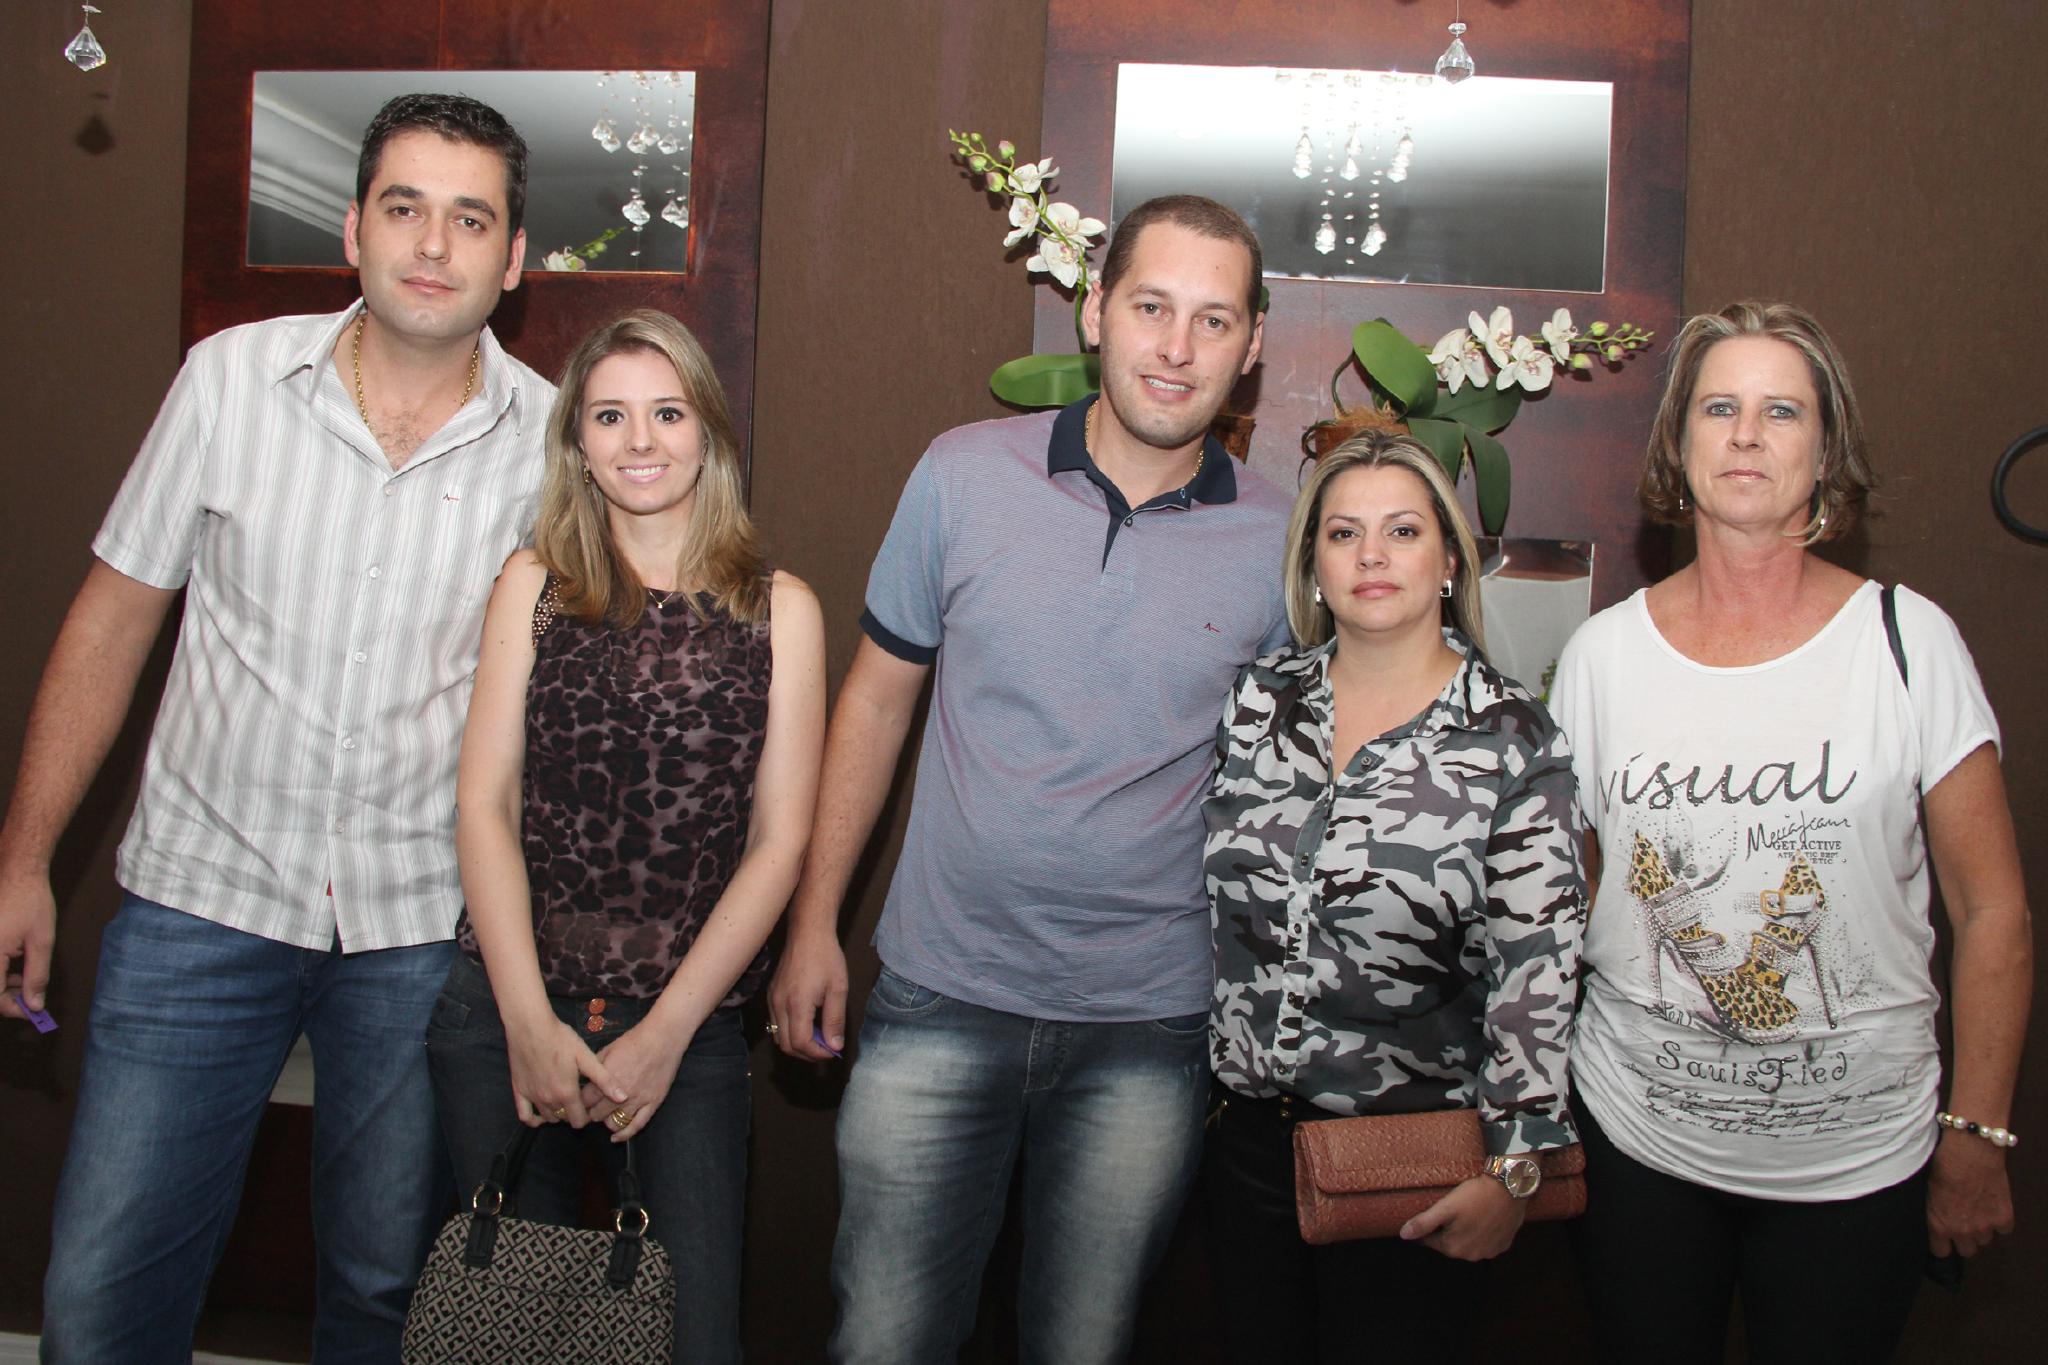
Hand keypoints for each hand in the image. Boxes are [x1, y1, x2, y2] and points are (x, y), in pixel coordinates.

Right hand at [0, 868, 56, 1020]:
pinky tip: (18, 969)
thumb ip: (36, 975)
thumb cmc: (30, 901)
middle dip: (9, 999)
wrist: (18, 872)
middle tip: (33, 999)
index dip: (13, 1009)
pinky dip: (0, 972)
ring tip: (28, 982)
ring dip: (5, 986)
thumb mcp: (41, 941)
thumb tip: (35, 1004)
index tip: (33, 1012)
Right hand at [503, 1009, 623, 1129]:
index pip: (579, 1121)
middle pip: (564, 1119)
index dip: (587, 1117)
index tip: (591, 1106)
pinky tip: (541, 1114)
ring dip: (558, 1113)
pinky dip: (533, 1120)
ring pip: (548, 1117)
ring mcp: (532, 1097)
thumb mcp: (586, 1057)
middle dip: (573, 1113)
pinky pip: (524, 1116)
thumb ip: (604, 1080)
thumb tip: (623, 1098)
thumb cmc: (561, 1039)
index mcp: (567, 1093)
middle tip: (578, 1099)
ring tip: (564, 1100)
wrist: (531, 1027)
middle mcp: (549, 1100)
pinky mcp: (519, 1091)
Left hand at [580, 1019, 691, 1142]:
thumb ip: (595, 1067)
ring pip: (614, 1122)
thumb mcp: (608, 1049)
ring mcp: (638, 1100)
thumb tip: (585, 1079)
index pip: (585, 1100)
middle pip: (597, 1114)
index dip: (579, 1102)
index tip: (578, 1102)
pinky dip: (625, 1134)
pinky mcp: (653, 1103)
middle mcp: (620, 1093)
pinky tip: (616, 1138)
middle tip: (590, 1109)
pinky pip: (637, 1125)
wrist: (663, 1038)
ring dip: (606, 1121)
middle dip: (591, 1112)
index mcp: (607, 1078)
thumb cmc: (635, 1040)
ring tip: (604, 1116)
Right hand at [768, 928, 847, 1059]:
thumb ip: (835, 1020)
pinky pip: (776, 1022)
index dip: (817, 1053)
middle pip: (786, 1045)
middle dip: (807, 1053)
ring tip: (818, 1037)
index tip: (833, 1051)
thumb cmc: (826, 958)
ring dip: (797, 1043)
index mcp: (797, 1005)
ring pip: (778, 1036)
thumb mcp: (838, 989)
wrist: (808, 933)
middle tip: (826, 1048)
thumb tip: (835, 1046)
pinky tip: (807, 1023)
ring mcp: (772, 1000)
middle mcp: (779, 1005)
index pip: (800, 1043)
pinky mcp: (771, 995)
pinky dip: (790, 1031)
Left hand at [1400, 1174, 1528, 1260]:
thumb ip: (1423, 1223)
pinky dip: (1482, 1233)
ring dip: (1465, 1232)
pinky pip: (1486, 1242)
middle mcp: (1471, 1256)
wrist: (1509, 1188)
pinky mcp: (1503, 1245)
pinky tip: (1483, 1218)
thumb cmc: (1475, 1196)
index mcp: (1453, 1248)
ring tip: (1467, 1212)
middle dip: (1447, 1230)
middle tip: (1451, 1210)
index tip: (1433, 1214)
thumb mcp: (1445, 1207)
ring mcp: (1489, 1252)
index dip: (1428, 1227)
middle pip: (1450, 1243)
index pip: (1430, 1241)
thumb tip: (1403, 1235)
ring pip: (1468, 1244)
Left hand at [1928, 1129, 2014, 1256]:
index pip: (1941, 1251)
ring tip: (1978, 1210)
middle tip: (1964, 1223)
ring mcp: (1984, 1226)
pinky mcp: (2003, 1218)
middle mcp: (1961, 1230)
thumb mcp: (1928, 1190)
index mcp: (1939, 1224)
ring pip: (1985, 1240)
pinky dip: (2000, 1220)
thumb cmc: (1943, 1164)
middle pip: (1967, 1250)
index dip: (1943, 1244)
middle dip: (1965, 1238)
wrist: (1969, 1152)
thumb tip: (1938, 1216)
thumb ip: (1935, 1211)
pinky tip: (1993, 1206)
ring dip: (1982, 1229)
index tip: (1945, 1239)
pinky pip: (2004, 1230)